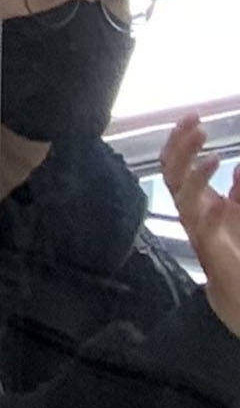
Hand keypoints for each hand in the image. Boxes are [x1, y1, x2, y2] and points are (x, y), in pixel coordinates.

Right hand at [169, 118, 239, 343]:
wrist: (238, 291)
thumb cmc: (238, 249)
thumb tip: (239, 165)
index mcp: (199, 200)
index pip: (178, 165)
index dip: (181, 141)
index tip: (193, 116)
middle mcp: (193, 212)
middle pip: (173, 176)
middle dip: (181, 150)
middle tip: (197, 128)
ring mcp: (200, 230)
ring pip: (184, 200)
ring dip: (196, 177)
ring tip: (213, 158)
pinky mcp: (212, 249)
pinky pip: (205, 229)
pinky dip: (211, 214)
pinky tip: (221, 202)